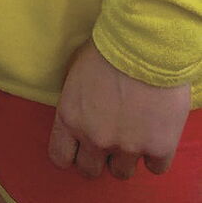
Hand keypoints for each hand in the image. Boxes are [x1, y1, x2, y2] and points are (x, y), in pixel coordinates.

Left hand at [49, 39, 190, 179]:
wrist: (144, 46)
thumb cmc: (105, 51)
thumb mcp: (74, 74)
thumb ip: (74, 102)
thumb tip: (79, 112)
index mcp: (69, 119)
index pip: (60, 156)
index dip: (70, 154)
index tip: (78, 149)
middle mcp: (94, 138)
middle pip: (90, 170)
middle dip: (97, 159)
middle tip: (107, 144)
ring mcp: (127, 146)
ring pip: (121, 173)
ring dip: (125, 159)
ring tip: (132, 138)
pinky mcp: (158, 146)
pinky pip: (156, 168)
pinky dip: (155, 156)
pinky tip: (155, 138)